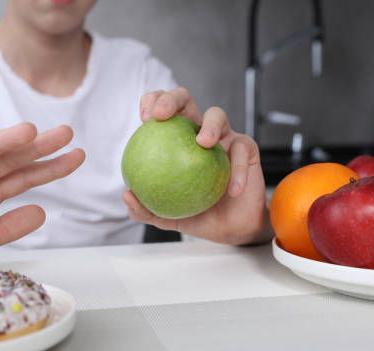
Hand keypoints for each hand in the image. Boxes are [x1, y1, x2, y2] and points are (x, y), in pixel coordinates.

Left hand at [124, 87, 269, 244]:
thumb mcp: (165, 217)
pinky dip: (237, 170)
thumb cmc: (196, 215)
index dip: (151, 103)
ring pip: (217, 114)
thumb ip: (144, 210)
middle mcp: (197, 131)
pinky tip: (232, 188)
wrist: (229, 227)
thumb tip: (127, 195)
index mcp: (174, 140)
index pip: (160, 111)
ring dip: (209, 125)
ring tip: (203, 143)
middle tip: (161, 115)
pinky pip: (241, 151)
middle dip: (171, 98)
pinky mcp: (246, 147)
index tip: (145, 119)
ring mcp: (223, 136)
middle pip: (184, 99)